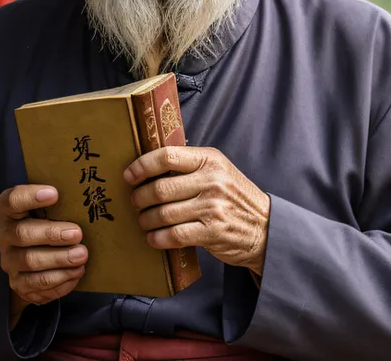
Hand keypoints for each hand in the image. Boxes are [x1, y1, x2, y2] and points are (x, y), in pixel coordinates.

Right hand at [0, 185, 87, 328]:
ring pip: (30, 262)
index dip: (31, 196)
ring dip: (59, 259)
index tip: (55, 194)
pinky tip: (76, 273)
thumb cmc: (46, 220)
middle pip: (22, 234)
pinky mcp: (18, 284)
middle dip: (52, 234)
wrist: (34, 251)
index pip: (12, 200)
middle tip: (77, 233)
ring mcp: (9, 261)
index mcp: (7, 210)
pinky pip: (37, 286)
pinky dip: (59, 281)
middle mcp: (4, 235)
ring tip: (82, 256)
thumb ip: (58, 199)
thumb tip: (84, 190)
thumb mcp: (46, 206)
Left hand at [124, 147, 269, 275]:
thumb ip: (190, 165)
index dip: (142, 166)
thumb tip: (147, 165)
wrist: (265, 227)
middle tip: (135, 202)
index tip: (129, 175)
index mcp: (210, 159)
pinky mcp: (212, 232)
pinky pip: (173, 235)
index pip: (167, 156)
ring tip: (143, 221)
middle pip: (160, 188)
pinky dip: (157, 238)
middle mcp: (212, 180)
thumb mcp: (218, 170)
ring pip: (163, 213)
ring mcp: (213, 207)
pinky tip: (154, 238)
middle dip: (140, 197)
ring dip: (146, 220)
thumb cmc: (233, 196)